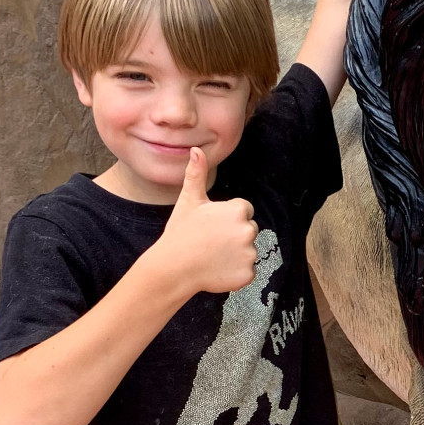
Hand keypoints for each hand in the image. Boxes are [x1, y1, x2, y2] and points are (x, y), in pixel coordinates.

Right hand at [154, 147, 257, 295]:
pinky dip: (236, 273)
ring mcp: (249, 253)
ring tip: (212, 256)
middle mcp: (248, 230)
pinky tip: (217, 270)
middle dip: (234, 235)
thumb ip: (196, 174)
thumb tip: (196, 150)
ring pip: (248, 251)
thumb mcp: (189, 201)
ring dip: (236, 254)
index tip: (211, 226)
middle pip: (248, 230)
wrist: (174, 268)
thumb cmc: (181, 232)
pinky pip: (248, 271)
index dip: (227, 218)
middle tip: (211, 242)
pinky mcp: (248, 274)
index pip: (244, 210)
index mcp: (238, 210)